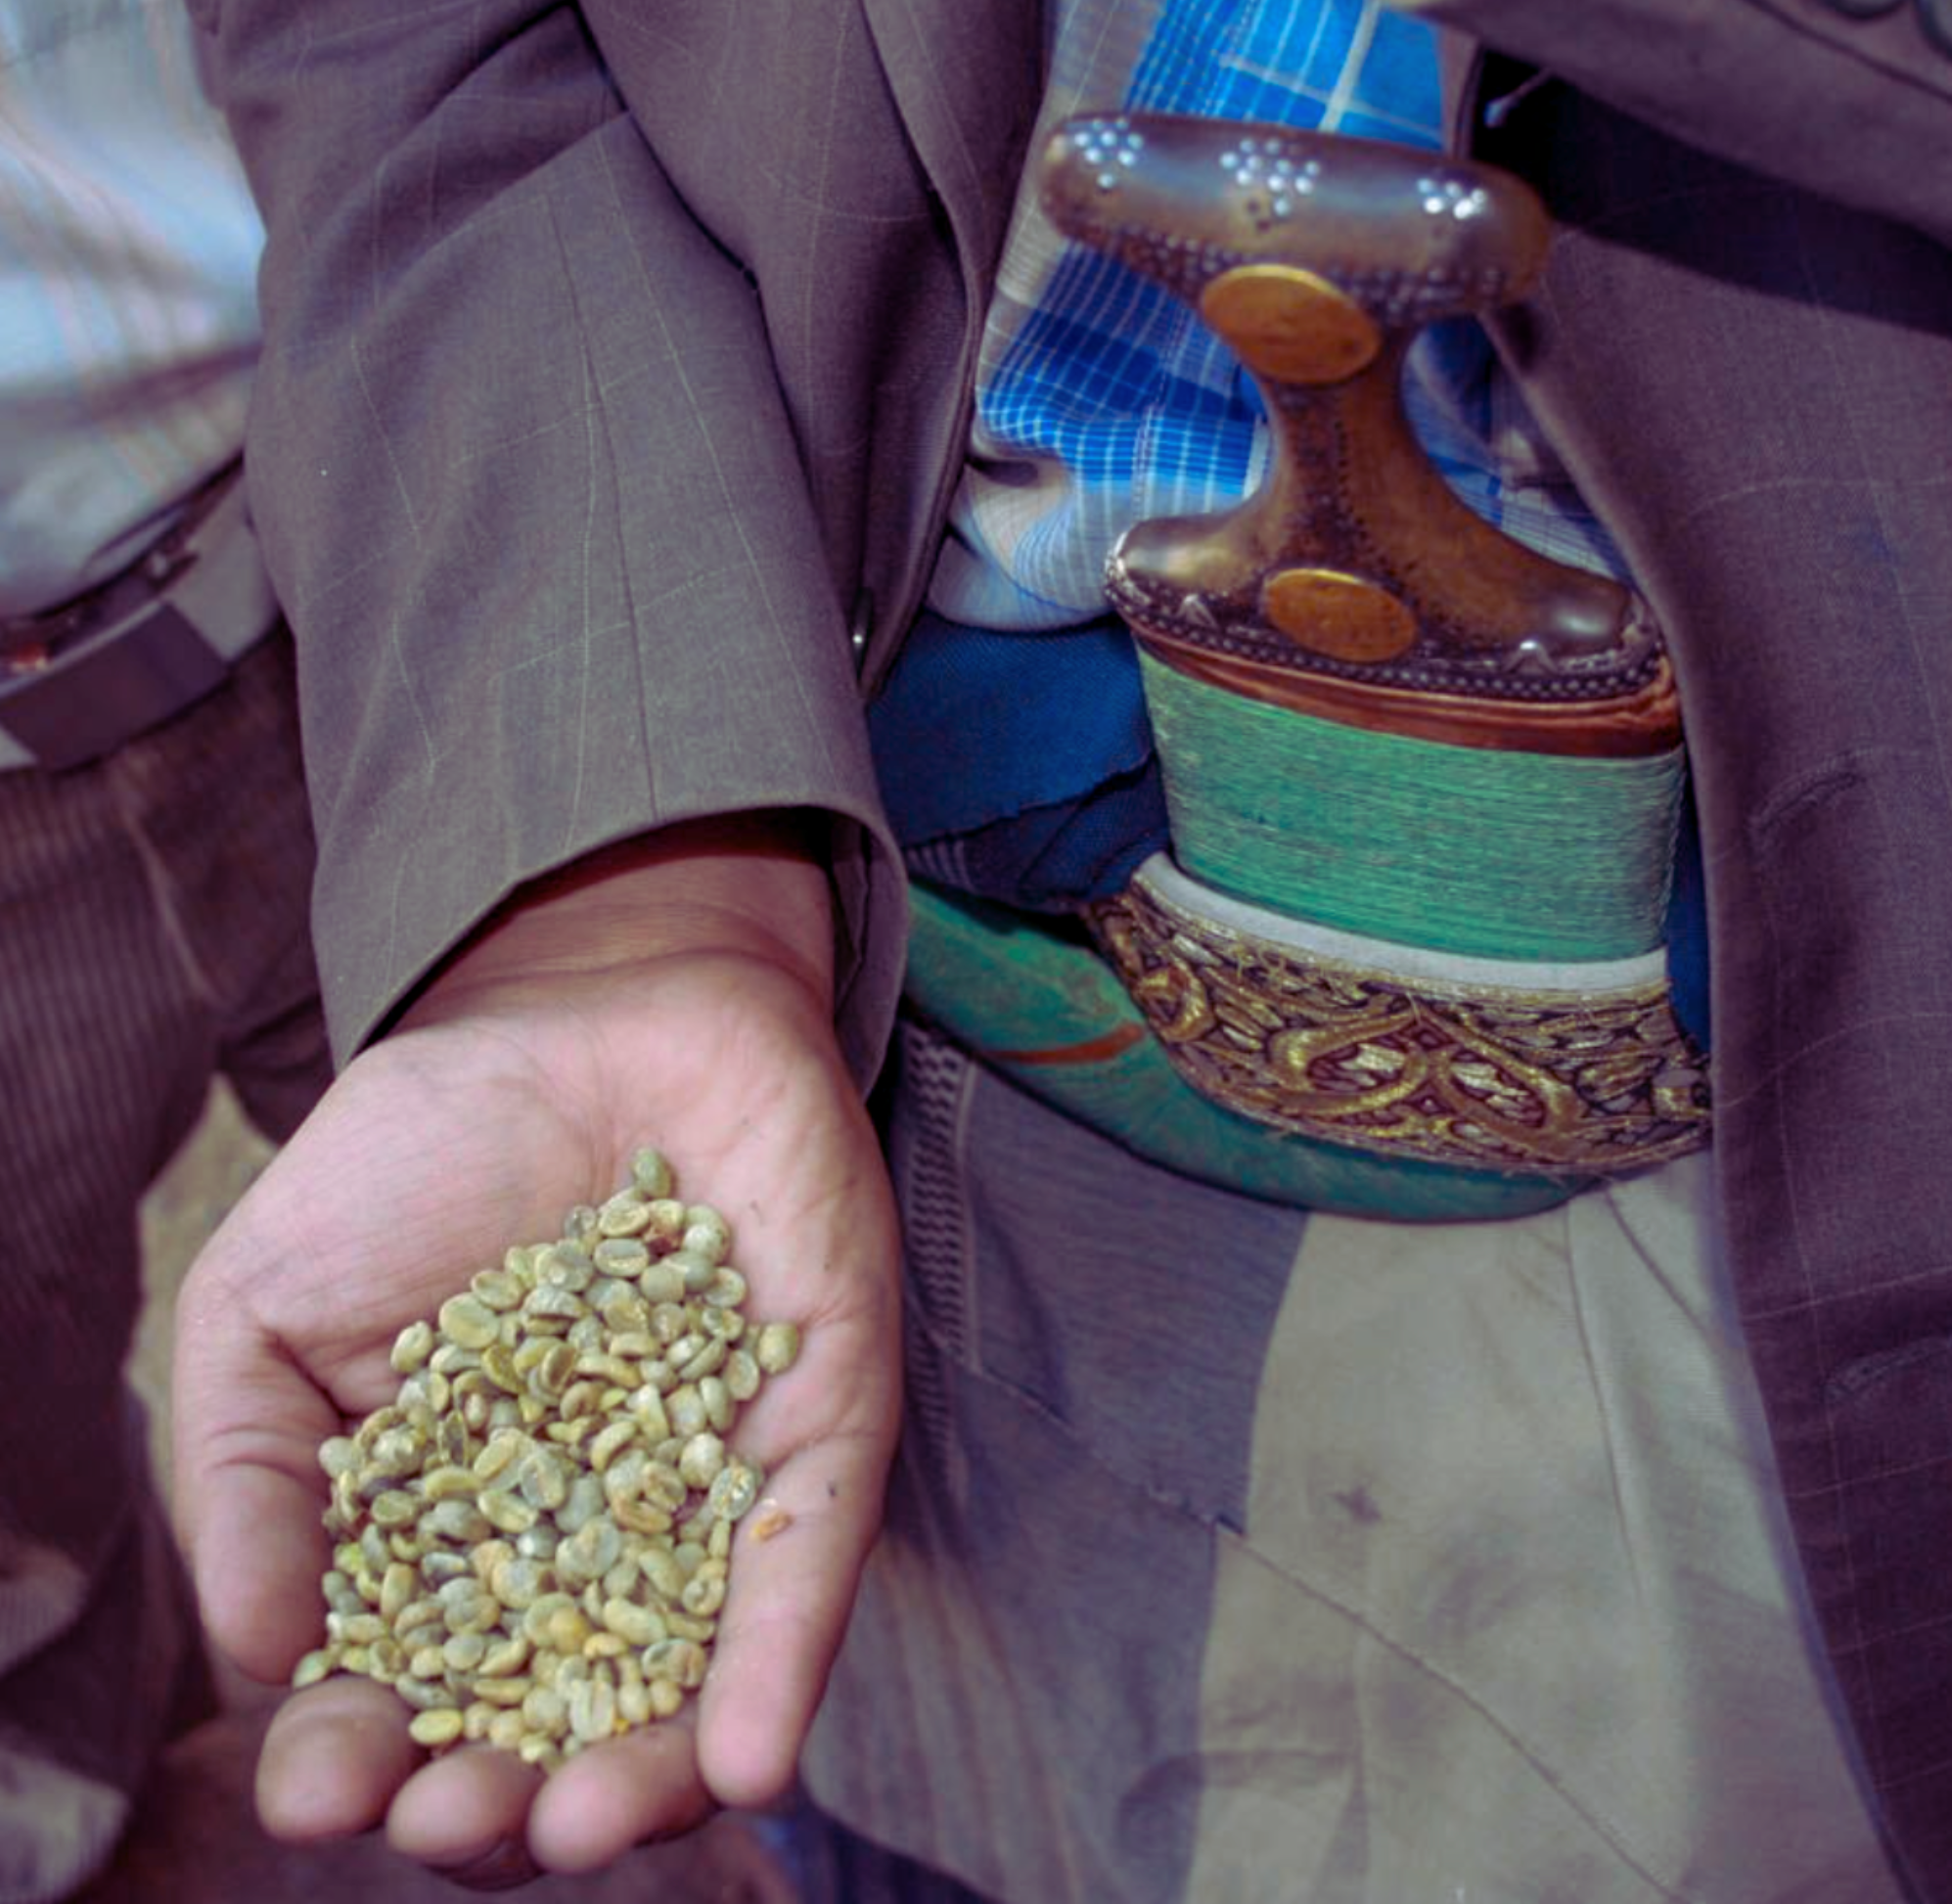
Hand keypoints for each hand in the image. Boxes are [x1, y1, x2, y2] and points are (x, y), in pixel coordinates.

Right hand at [171, 816, 902, 1877]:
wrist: (584, 1007)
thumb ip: (255, 1478)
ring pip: (691, 1671)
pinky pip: (809, 1552)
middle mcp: (591, 1537)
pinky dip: (781, 1657)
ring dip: (645, 1773)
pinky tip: (747, 1760)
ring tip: (581, 1828)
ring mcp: (712, 1488)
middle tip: (457, 1821)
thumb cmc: (423, 1155)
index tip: (323, 1784)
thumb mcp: (269, 1308)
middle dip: (507, 1793)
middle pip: (557, 1710)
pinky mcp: (818, 1420)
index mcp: (452, 1534)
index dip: (362, 1750)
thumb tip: (261, 1658)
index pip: (408, 1681)